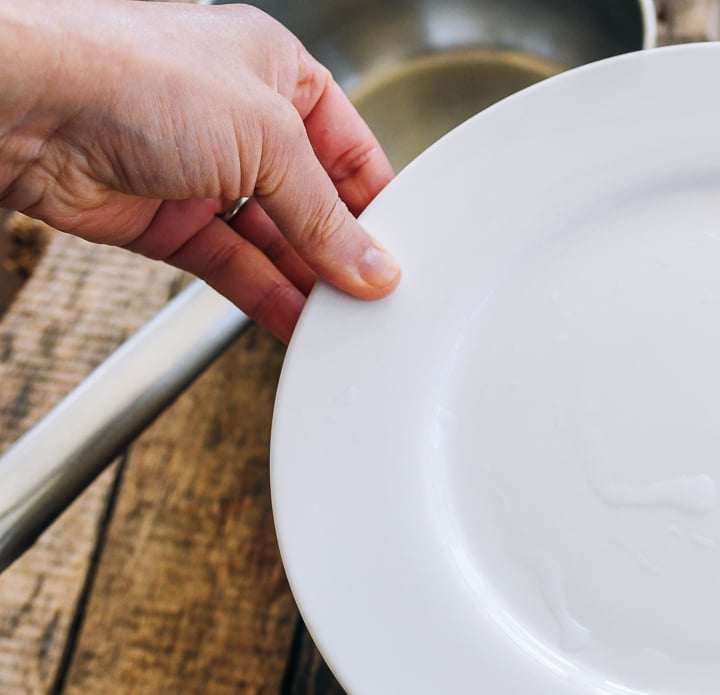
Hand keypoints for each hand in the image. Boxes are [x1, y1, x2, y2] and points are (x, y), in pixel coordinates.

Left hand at [0, 0, 398, 339]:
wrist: (29, 104)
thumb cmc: (135, 74)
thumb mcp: (268, 139)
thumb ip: (325, 216)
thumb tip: (371, 265)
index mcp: (276, 70)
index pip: (349, 147)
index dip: (378, 200)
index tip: (405, 250)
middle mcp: (240, 119)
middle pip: (312, 200)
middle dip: (344, 248)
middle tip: (381, 295)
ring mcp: (201, 172)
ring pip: (273, 240)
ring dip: (308, 281)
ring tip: (347, 320)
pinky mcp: (166, 221)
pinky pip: (232, 267)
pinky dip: (267, 297)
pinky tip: (299, 322)